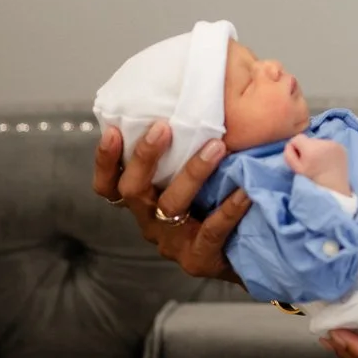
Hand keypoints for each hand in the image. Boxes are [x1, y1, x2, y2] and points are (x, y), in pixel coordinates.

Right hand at [92, 120, 250, 283]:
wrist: (252, 252)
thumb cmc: (222, 202)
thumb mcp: (201, 176)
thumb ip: (193, 145)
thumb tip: (210, 97)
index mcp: (145, 202)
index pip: (109, 185)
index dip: (105, 161)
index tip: (113, 130)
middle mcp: (150, 222)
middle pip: (134, 190)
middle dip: (145, 157)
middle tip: (164, 127)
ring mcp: (173, 243)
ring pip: (170, 206)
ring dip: (192, 173)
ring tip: (217, 146)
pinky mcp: (199, 259)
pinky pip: (211, 231)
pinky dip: (227, 209)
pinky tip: (245, 191)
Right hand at [284, 134, 350, 195]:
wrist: (334, 189)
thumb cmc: (312, 181)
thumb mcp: (296, 169)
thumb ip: (289, 154)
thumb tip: (290, 144)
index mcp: (311, 148)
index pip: (298, 138)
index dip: (296, 148)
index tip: (300, 159)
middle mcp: (324, 143)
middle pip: (309, 140)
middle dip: (308, 149)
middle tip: (311, 163)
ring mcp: (335, 144)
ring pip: (319, 142)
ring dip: (318, 150)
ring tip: (320, 164)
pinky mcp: (342, 147)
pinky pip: (329, 145)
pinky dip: (327, 151)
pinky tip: (328, 162)